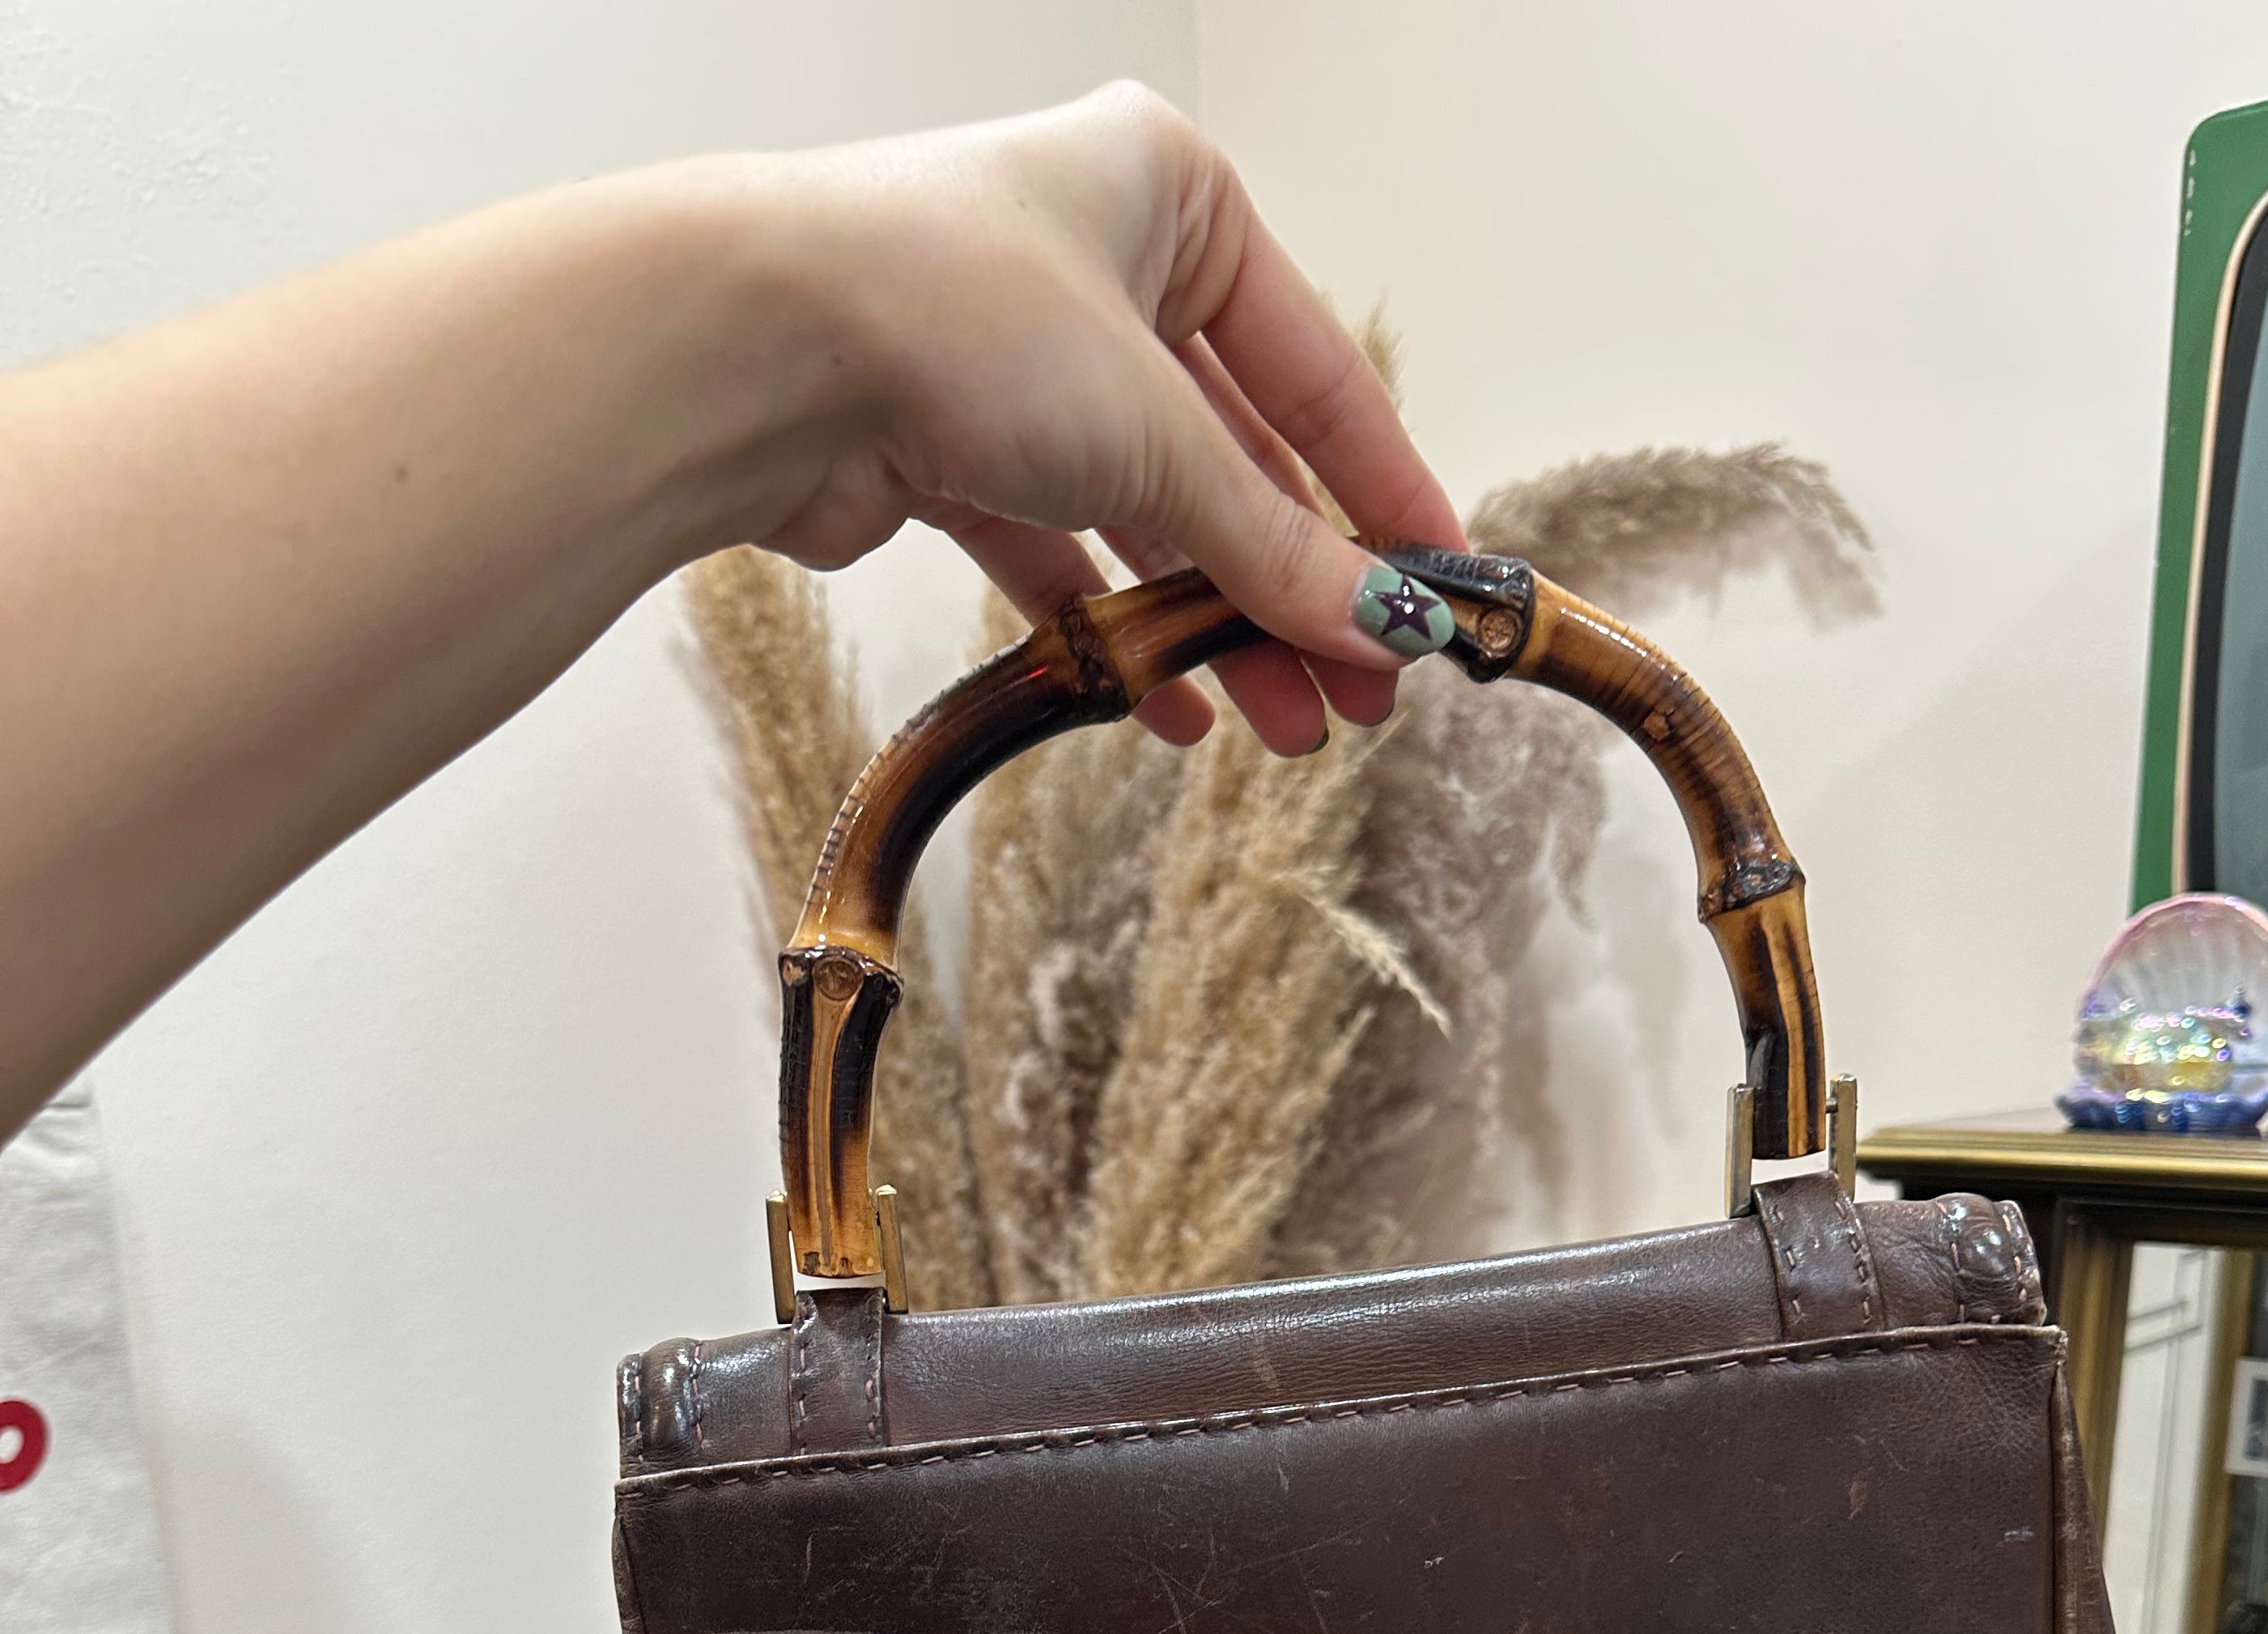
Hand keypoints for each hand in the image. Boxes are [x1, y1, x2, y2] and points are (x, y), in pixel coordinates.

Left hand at [741, 86, 1469, 752]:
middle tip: (1359, 697)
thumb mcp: (1160, 438)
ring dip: (1214, 624)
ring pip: (1149, 511)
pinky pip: (1061, 548)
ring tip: (1280, 727)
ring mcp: (1015, 357)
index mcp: (1171, 197)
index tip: (1435, 590)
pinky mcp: (944, 443)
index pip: (1315, 370)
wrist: (757, 354)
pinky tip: (1165, 706)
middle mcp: (1096, 262)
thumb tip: (1380, 626)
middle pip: (1233, 454)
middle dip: (1296, 588)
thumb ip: (1273, 546)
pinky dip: (1112, 628)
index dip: (1382, 493)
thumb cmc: (960, 317)